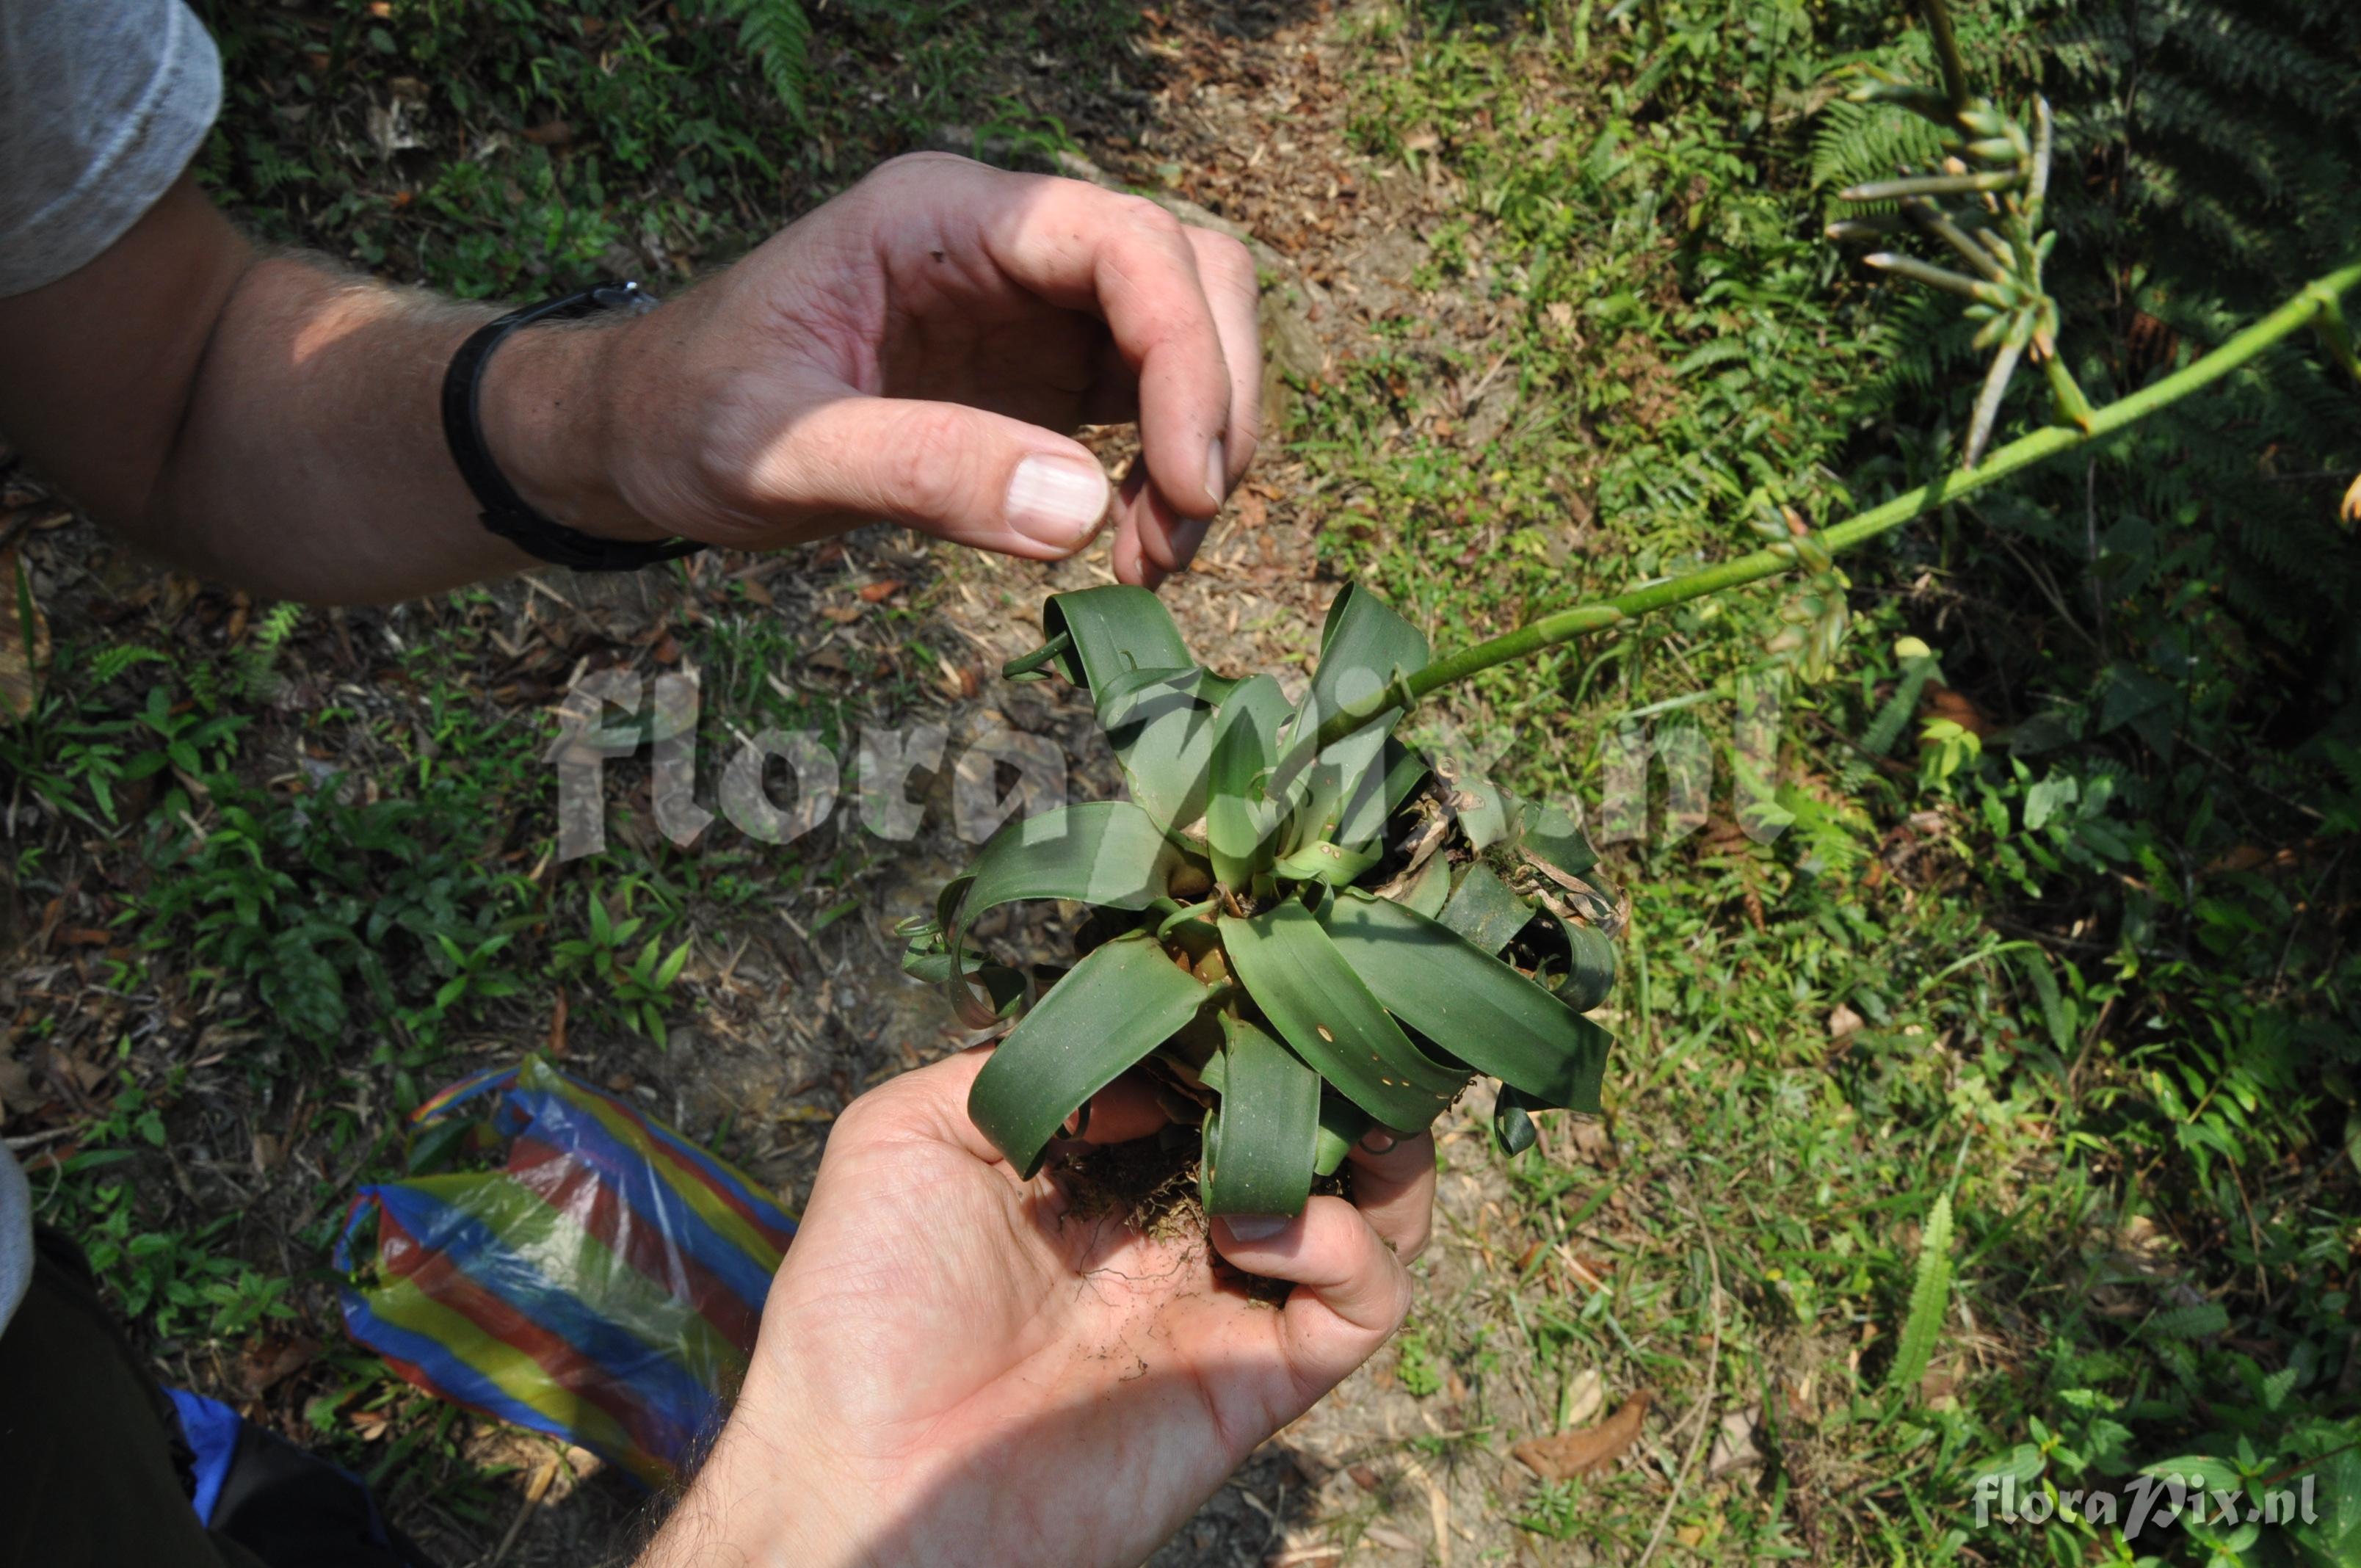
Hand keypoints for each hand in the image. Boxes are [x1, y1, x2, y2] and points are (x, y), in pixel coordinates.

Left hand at [495, 154, 1260, 587]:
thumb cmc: (684, 421)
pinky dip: (1167, 472)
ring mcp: (1031, 302)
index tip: (1188, 480)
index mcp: (939, 214)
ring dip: (1204, 442)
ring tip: (1154, 557)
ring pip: (1188, 335)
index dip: (1186, 354)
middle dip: (1214, 401)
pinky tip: (1128, 545)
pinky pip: (1151, 399)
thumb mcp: (779, 451)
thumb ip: (921, 471)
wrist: (640, 440)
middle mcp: (1005, 240)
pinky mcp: (1040, 371)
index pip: (1122, 244)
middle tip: (1181, 530)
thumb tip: (1081, 514)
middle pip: (1189, 274)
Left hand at [637, 1049, 1433, 1567]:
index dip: (1254, 1024)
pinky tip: (1263, 1225)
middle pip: (1319, 1139)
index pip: (1224, 1079)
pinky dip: (1349, 1247)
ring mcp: (1224, 1305)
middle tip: (1345, 1033)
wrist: (865, 1477)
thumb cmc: (860, 1311)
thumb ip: (1022, 1068)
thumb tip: (1155, 1073)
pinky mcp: (1253, 1379)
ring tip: (1352, 1119)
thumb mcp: (902, 1136)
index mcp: (1110, 1170)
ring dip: (1385, 1158)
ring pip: (1376, 1221)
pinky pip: (1362, 1307)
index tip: (1263, 975)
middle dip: (1347, 1077)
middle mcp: (1182, 1230)